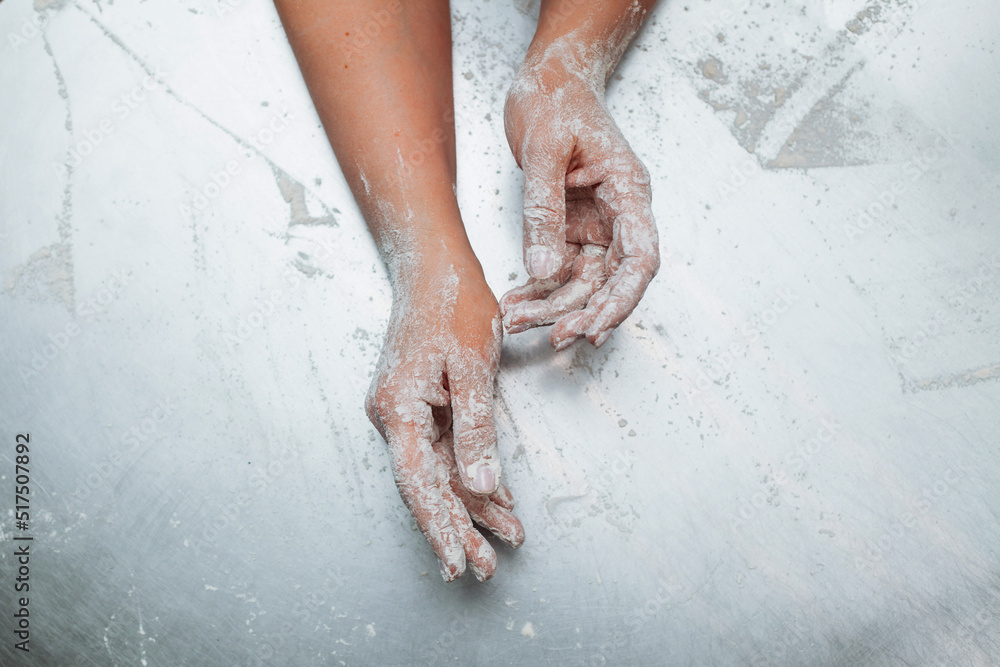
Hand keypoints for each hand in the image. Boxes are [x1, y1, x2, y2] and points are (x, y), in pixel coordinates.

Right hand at [365, 259, 524, 580]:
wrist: (433, 268)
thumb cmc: (452, 307)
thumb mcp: (472, 368)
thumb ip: (476, 429)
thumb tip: (482, 484)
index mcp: (398, 410)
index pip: (418, 483)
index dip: (439, 526)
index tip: (457, 562)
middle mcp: (394, 417)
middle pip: (426, 485)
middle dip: (458, 527)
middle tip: (484, 567)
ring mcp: (405, 412)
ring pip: (438, 472)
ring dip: (470, 505)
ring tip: (504, 537)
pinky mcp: (419, 405)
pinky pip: (443, 450)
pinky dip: (469, 473)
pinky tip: (495, 498)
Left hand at [500, 49, 659, 350]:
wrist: (547, 78)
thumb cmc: (555, 99)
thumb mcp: (543, 151)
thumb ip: (544, 211)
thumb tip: (544, 270)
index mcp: (628, 191)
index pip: (640, 259)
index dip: (623, 299)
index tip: (596, 327)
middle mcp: (618, 214)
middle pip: (609, 279)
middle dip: (580, 311)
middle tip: (550, 336)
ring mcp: (595, 224)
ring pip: (581, 281)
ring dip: (552, 306)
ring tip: (517, 321)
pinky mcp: (570, 227)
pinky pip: (559, 268)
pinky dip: (538, 289)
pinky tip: (516, 303)